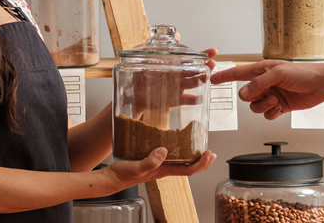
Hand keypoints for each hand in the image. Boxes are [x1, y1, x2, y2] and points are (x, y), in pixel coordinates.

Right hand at [103, 148, 217, 186]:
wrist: (112, 178)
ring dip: (193, 156)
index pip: (189, 169)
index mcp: (164, 170)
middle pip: (189, 167)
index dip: (202, 163)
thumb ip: (150, 161)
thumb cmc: (123, 174)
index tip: (210, 154)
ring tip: (199, 147)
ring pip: (181, 162)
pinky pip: (171, 157)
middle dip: (202, 161)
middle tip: (211, 152)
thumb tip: (164, 152)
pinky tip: (176, 144)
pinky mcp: (152, 161)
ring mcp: (159, 166)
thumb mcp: (136, 166)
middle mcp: (164, 169)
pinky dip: (179, 151)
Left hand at [129, 48, 217, 114]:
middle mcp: (180, 76)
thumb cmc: (142, 75)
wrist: (135, 95)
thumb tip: (176, 33)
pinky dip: (195, 99)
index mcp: (176, 65)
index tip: (214, 51)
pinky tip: (201, 97)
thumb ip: (163, 47)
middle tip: (213, 64)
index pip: (192, 58)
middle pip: (197, 70)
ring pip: (194, 83)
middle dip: (207, 67)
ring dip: (202, 80)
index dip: (204, 54)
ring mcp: (180, 88)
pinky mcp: (176, 100)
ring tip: (208, 77)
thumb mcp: (150, 59)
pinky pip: (188, 100)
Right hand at [211, 60, 323, 119]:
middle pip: (245, 95)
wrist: (321, 85)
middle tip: (264, 94)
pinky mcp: (279, 106)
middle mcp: (265, 83)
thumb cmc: (304, 73)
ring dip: (264, 106)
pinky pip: (267, 115)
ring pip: (255, 107)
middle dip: (253, 97)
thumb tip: (245, 92)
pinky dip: (272, 113)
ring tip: (276, 101)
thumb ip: (260, 83)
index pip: (238, 73)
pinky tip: (280, 108)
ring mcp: (271, 95)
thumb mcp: (279, 73)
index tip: (212, 79)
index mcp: (262, 70)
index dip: (224, 76)